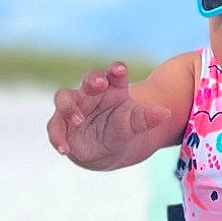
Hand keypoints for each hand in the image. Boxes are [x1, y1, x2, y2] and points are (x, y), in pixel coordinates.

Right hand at [47, 64, 172, 170]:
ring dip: (69, 107)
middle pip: (88, 81)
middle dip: (93, 80)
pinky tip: (64, 149)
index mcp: (112, 89)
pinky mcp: (61, 125)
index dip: (116, 70)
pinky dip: (57, 137)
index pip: (113, 74)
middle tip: (100, 84)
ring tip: (77, 119)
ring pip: (64, 99)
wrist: (110, 150)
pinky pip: (55, 128)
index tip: (120, 70)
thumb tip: (166, 113)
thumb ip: (148, 118)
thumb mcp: (136, 125)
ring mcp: (74, 107)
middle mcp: (91, 94)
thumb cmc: (123, 129)